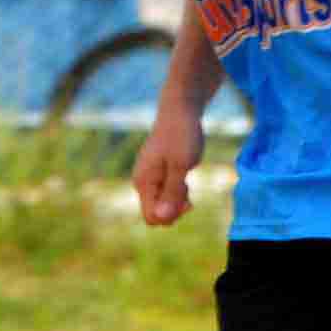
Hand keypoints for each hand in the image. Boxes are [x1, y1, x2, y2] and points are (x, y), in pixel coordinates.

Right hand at [132, 99, 203, 227]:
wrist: (180, 112)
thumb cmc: (182, 137)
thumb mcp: (181, 166)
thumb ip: (172, 193)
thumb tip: (161, 218)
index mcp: (143, 183)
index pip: (151, 217)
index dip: (171, 216)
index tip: (188, 201)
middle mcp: (142, 183)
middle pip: (157, 213)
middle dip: (176, 208)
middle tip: (189, 188)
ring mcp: (150, 178)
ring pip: (164, 204)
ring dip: (179, 198)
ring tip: (187, 178)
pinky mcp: (158, 174)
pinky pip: (167, 193)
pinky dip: (179, 190)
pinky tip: (185, 176)